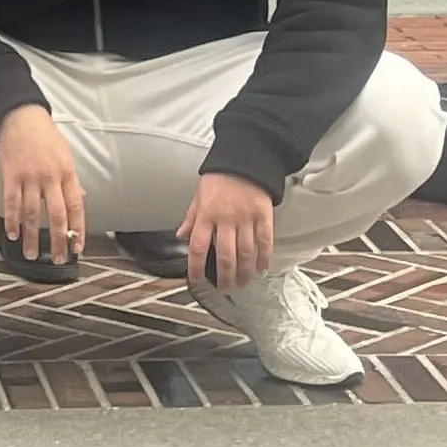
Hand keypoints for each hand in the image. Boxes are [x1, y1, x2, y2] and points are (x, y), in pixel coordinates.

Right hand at [0, 103, 84, 265]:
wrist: (19, 115)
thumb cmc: (44, 134)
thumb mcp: (65, 154)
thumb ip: (71, 179)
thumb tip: (80, 200)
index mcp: (67, 173)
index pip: (76, 207)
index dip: (78, 230)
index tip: (77, 248)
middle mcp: (50, 177)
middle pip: (56, 216)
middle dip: (58, 241)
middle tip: (58, 259)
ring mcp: (30, 177)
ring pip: (32, 214)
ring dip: (31, 237)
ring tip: (32, 254)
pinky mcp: (11, 175)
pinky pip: (12, 203)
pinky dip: (12, 220)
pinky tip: (12, 234)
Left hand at [178, 170, 275, 292]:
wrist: (244, 158)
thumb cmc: (220, 176)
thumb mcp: (199, 194)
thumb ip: (191, 217)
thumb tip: (181, 235)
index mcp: (206, 213)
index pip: (198, 246)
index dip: (195, 267)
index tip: (196, 280)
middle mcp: (225, 218)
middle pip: (225, 256)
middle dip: (225, 277)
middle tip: (225, 288)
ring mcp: (246, 218)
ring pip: (246, 254)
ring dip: (244, 273)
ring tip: (242, 283)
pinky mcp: (263, 215)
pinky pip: (265, 242)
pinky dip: (264, 258)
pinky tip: (262, 268)